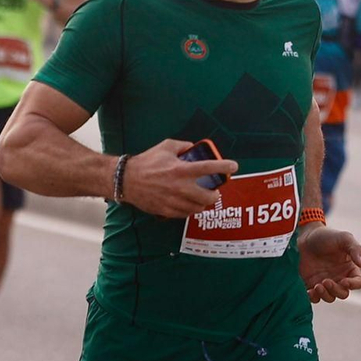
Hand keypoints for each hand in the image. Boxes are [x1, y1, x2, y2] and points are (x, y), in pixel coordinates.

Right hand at [119, 138, 239, 218]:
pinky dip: (190, 209)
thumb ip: (183, 146)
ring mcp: (174, 201)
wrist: (126, 180)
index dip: (224, 167)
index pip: (209, 168)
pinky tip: (189, 204)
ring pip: (198, 208)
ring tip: (202, 198)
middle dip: (215, 194)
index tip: (233, 166)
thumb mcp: (166, 147)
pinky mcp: (167, 210)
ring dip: (203, 203)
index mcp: (181, 169)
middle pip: (208, 197)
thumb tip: (194, 147)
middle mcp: (180, 187)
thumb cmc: (146, 162)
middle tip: (214, 191)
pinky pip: (186, 214)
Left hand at [299, 225, 360, 302]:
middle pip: (343, 293)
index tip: (344, 281)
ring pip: (330, 298)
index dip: (353, 284)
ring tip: (317, 286)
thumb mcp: (344, 238)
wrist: (304, 236)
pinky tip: (309, 291)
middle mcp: (338, 278)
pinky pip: (314, 298)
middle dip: (336, 290)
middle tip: (326, 281)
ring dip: (325, 295)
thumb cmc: (326, 236)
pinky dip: (313, 298)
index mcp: (349, 269)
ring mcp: (324, 283)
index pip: (357, 282)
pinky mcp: (311, 285)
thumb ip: (355, 249)